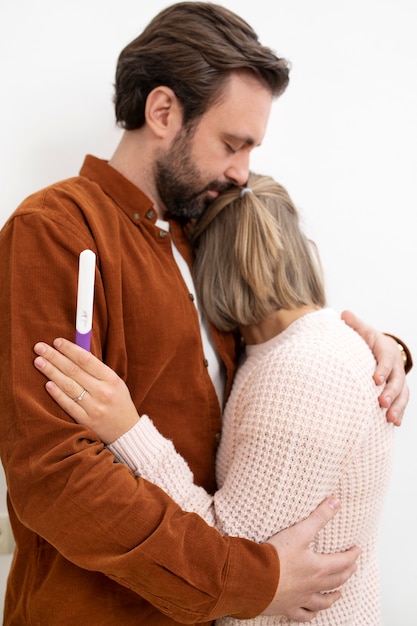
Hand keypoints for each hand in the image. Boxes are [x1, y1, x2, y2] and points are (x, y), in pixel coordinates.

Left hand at [34, 338, 139, 442]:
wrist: (127, 431)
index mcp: (111, 379)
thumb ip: (96, 369)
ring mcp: (94, 408)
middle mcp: (103, 392)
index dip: (69, 349)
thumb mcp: (114, 381)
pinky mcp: (86, 421)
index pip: (86, 359)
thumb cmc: (118, 401)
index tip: (56, 342)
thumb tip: (73, 352)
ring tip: (39, 362)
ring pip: (69, 386)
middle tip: (39, 347)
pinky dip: (57, 394)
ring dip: (51, 372)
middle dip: (54, 357)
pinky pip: (68, 405)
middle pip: (74, 371)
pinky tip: (47, 384)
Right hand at [263, 498, 359, 621]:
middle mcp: (312, 586)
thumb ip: (319, 517)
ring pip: (322, 601)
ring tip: (338, 594)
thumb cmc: (276, 556)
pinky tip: (312, 611)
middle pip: (335, 581)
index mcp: (317, 568)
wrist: (254, 579)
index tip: (357, 550)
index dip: (351, 555)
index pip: (341, 562)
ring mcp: (301, 598)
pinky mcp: (287, 607)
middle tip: (352, 568)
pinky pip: (303, 614)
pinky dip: (310, 613)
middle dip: (346, 573)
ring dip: (332, 597)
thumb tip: (336, 502)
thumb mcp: (299, 532)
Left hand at [341, 310, 408, 425]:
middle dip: (391, 392)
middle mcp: (396, 366)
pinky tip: (393, 423)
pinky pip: (401, 402)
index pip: (387, 359)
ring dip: (397, 406)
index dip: (383, 369)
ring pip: (402, 394)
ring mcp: (398, 380)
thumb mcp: (362, 331)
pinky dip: (399, 413)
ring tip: (390, 418)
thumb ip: (354, 324)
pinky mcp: (398, 391)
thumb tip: (344, 314)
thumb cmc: (368, 341)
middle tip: (382, 402)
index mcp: (386, 350)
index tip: (375, 380)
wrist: (382, 349)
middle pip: (397, 380)